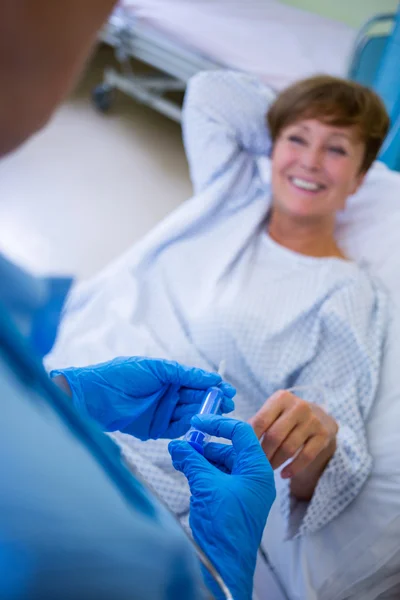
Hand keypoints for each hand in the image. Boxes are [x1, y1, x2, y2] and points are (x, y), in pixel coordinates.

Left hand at [50, 357, 234, 439]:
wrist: (96, 396)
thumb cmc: (123, 375)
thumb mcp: (157, 368)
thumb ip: (185, 374)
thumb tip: (211, 378)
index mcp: (169, 376)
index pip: (197, 382)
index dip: (213, 386)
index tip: (229, 391)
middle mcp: (168, 394)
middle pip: (196, 399)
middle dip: (213, 402)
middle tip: (228, 406)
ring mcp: (162, 412)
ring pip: (189, 414)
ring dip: (203, 414)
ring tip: (217, 415)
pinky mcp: (155, 429)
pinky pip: (176, 428)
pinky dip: (188, 427)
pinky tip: (198, 424)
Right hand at [169, 415, 275, 599]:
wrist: (223, 564)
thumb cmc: (224, 525)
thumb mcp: (206, 485)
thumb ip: (192, 460)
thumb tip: (178, 445)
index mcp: (257, 470)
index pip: (241, 433)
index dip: (218, 424)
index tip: (197, 422)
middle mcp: (253, 478)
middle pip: (229, 449)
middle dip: (205, 444)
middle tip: (184, 442)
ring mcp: (242, 491)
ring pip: (221, 464)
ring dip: (200, 458)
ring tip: (179, 456)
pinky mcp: (230, 502)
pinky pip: (216, 478)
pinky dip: (200, 471)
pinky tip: (184, 468)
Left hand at [249, 390, 337, 478]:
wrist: (319, 416)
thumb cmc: (286, 416)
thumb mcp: (273, 412)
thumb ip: (257, 423)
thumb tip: (235, 441)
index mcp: (281, 398)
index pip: (261, 421)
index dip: (250, 439)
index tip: (242, 453)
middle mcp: (299, 406)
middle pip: (274, 436)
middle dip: (263, 454)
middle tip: (255, 464)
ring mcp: (313, 421)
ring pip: (289, 448)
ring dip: (276, 462)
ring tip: (267, 468)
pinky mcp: (323, 435)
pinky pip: (306, 457)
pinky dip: (293, 468)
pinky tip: (284, 474)